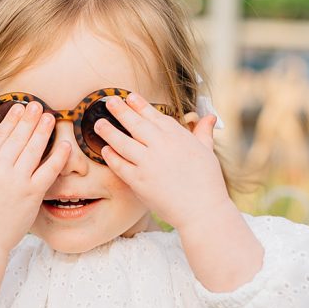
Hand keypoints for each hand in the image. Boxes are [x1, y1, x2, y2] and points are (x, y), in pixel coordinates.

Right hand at [0, 101, 70, 252]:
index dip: (11, 120)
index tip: (19, 107)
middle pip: (18, 138)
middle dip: (29, 119)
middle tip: (38, 105)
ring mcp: (17, 182)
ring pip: (33, 150)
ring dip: (43, 131)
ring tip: (50, 117)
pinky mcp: (32, 194)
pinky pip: (48, 171)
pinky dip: (58, 156)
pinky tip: (65, 144)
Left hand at [93, 92, 230, 230]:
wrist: (203, 210)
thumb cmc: (207, 182)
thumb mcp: (207, 151)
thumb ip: (203, 132)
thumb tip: (210, 117)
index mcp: (178, 136)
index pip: (154, 115)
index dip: (139, 105)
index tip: (129, 97)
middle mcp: (161, 145)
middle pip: (135, 123)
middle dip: (120, 110)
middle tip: (109, 101)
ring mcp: (148, 162)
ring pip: (122, 142)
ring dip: (108, 131)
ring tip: (98, 124)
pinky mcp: (139, 181)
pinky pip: (120, 165)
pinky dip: (111, 156)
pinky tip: (105, 150)